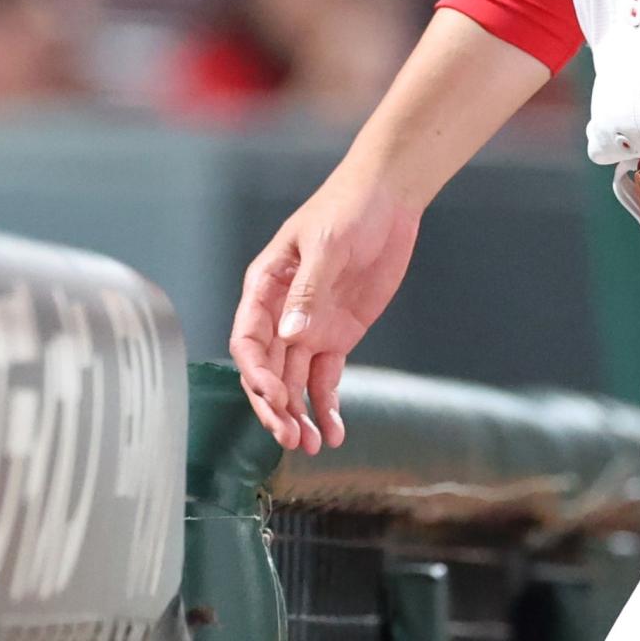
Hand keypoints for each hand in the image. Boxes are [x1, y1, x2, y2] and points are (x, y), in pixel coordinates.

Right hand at [228, 169, 419, 453]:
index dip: (256, 374)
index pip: (248, 340)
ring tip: (312, 445)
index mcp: (266, 286)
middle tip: (289, 436)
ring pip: (295, 382)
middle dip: (275, 407)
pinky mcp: (339, 334)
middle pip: (268, 371)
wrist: (392, 195)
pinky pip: (326, 378)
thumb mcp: (328, 243)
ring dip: (299, 414)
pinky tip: (335, 431)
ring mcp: (310, 326)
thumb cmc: (350, 205)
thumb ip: (309, 290)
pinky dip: (327, 405)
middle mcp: (281, 313)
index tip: (275, 398)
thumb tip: (290, 335)